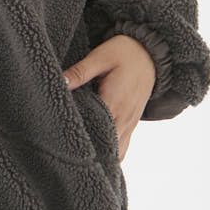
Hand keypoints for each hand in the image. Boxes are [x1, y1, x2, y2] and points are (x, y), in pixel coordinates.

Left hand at [63, 34, 156, 161]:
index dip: (80, 140)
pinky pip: (123, 147)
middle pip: (107, 148)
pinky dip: (112, 153)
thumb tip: (60, 82)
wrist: (150, 52)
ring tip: (80, 158)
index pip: (96, 131)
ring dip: (102, 156)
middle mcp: (124, 118)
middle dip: (90, 153)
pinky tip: (97, 154)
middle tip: (67, 155)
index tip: (62, 144)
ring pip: (117, 152)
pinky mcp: (132, 123)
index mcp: (115, 102)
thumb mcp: (100, 57)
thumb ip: (80, 72)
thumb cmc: (124, 52)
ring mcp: (130, 123)